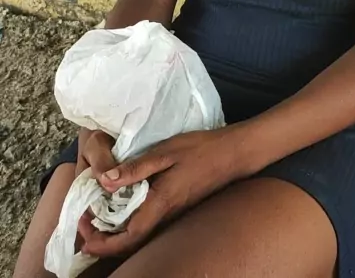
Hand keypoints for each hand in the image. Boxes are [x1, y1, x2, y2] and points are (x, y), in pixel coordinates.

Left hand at [78, 127, 244, 257]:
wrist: (233, 153)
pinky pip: (148, 222)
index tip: (84, 230)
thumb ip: (136, 167)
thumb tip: (105, 181)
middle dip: (104, 241)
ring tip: (95, 214)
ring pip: (139, 234)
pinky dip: (129, 221)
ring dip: (115, 232)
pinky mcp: (177, 206)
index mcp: (161, 203)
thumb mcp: (166, 152)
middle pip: (131, 242)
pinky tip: (121, 204)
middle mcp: (166, 215)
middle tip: (83, 222)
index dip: (104, 242)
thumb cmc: (200, 149)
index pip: (129, 237)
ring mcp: (173, 213)